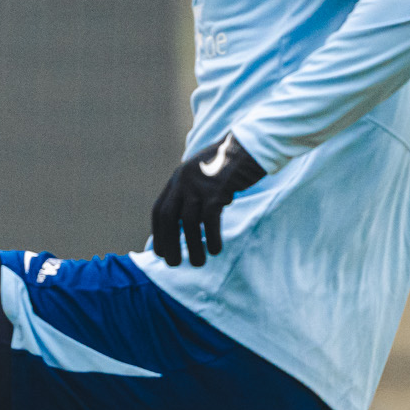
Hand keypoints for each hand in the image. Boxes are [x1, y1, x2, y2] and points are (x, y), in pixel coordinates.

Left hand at [150, 135, 267, 267]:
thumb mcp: (204, 175)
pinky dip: (211, 237)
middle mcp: (183, 181)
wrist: (251, 144)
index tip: (160, 252)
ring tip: (198, 263)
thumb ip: (193, 192)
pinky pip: (210, 219)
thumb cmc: (231, 164)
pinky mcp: (217, 189)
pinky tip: (215, 250)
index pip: (159, 210)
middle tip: (173, 264)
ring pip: (188, 223)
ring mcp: (199, 185)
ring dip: (192, 246)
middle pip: (168, 218)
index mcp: (178, 179)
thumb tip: (186, 221)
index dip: (158, 233)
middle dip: (169, 244)